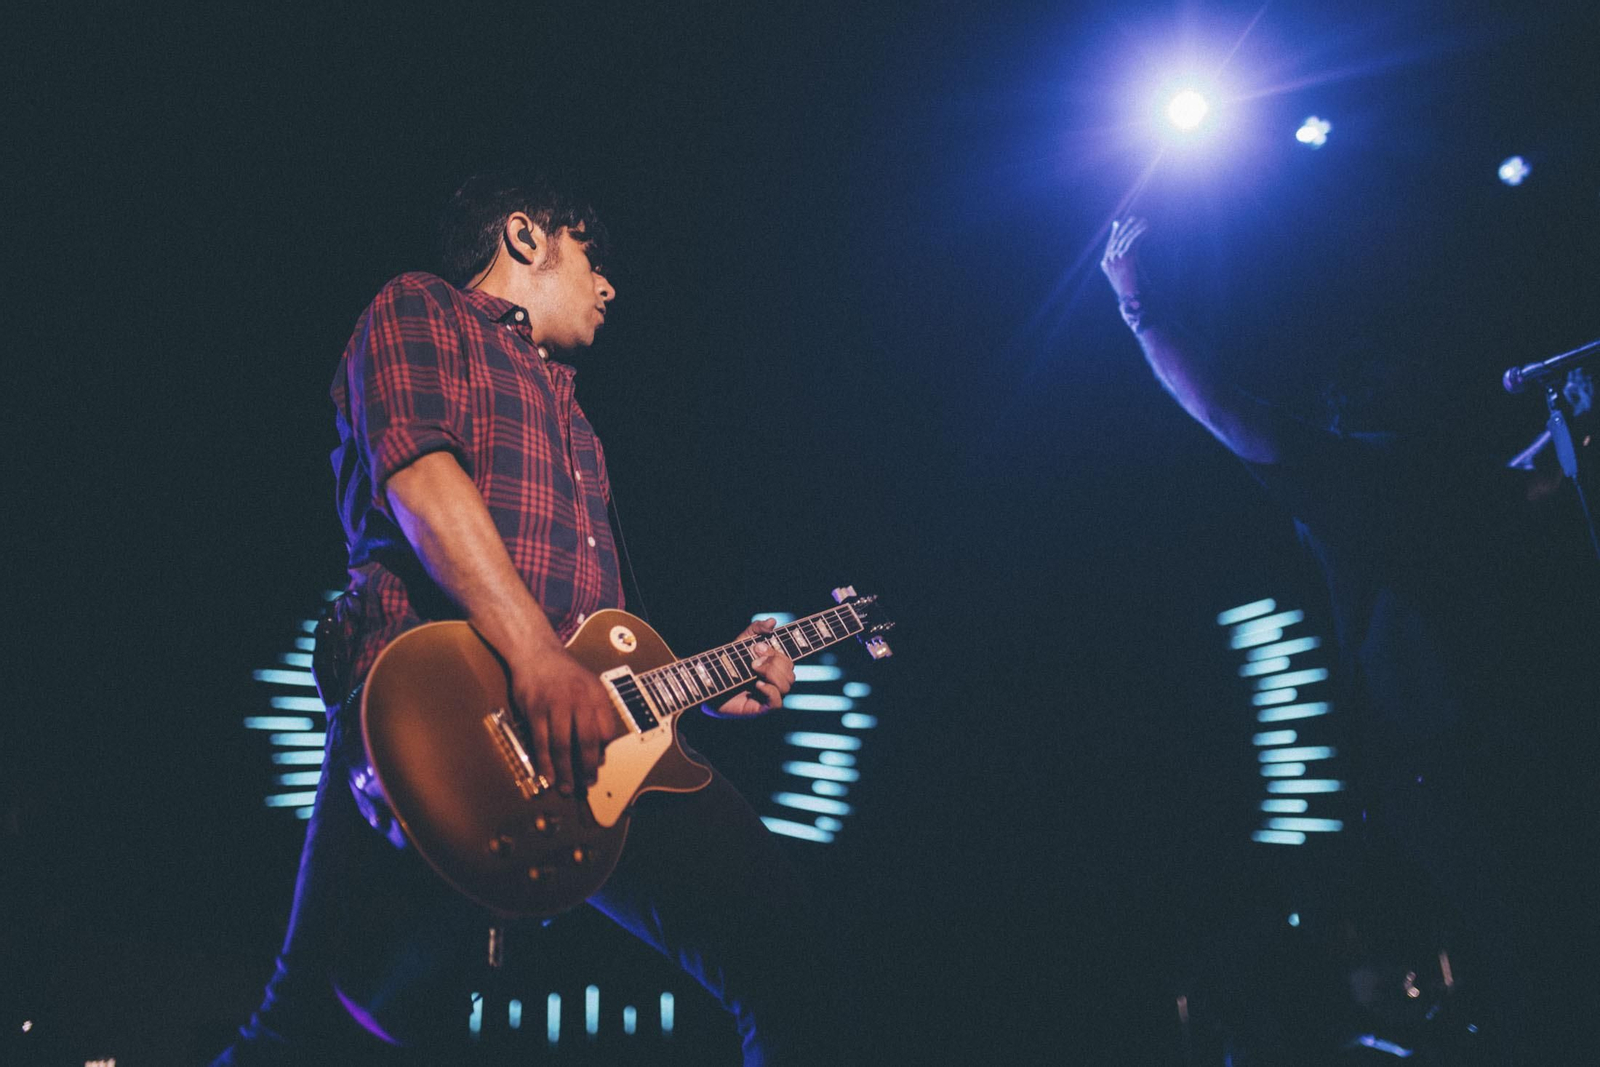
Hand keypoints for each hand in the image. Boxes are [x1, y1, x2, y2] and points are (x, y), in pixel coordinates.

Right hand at [508, 645, 627, 796]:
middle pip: (586, 741)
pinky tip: (548, 775)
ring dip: (565, 771)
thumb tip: (602, 748)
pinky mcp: (534, 710)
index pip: (606, 730)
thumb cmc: (565, 674)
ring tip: (566, 788)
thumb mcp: (590, 686)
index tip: (598, 767)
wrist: (536, 652)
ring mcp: (555, 705)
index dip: (604, 752)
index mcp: (596, 695)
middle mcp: (578, 699)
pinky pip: (541, 742)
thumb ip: (598, 713)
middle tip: (586, 784)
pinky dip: (545, 762)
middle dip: (587, 767)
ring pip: (562, 745)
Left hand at [710, 618, 794, 717]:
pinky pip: (778, 702)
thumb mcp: (741, 642)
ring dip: (771, 673)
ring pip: (787, 685)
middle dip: (773, 662)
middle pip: (790, 671)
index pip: (789, 660)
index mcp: (773, 667)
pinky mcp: (761, 709)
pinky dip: (770, 691)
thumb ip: (756, 629)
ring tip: (753, 669)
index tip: (758, 646)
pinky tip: (757, 685)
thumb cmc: (725, 663)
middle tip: (753, 660)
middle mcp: (774, 682)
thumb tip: (773, 622)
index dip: (778, 652)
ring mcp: (769, 696)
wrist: (707, 683)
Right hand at [1099, 216, 1149, 299]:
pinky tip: (1146, 228)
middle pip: (1117, 238)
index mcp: (1106, 265)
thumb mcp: (1127, 277)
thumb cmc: (1132, 292)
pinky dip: (1140, 233)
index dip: (1115, 233)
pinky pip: (1133, 240)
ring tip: (1144, 221)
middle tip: (1133, 218)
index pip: (1110, 244)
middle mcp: (1108, 260)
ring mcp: (1115, 258)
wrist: (1132, 300)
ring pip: (1126, 238)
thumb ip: (1126, 265)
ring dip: (1136, 228)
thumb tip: (1130, 256)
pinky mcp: (1125, 257)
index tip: (1118, 223)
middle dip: (1126, 227)